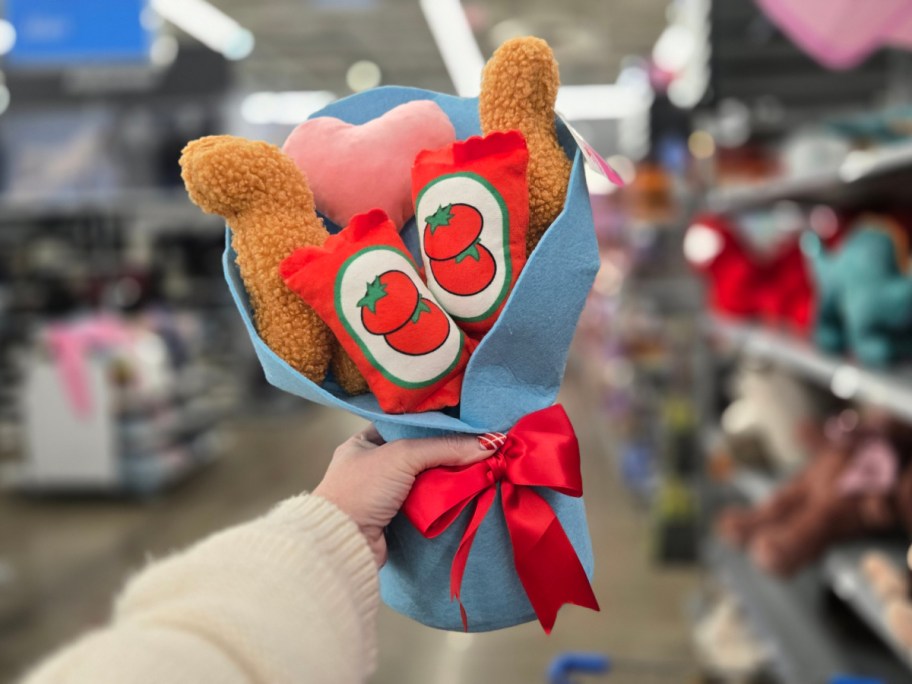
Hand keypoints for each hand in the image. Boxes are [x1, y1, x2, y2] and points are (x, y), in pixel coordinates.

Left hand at [314, 426, 497, 566]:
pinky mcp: (394, 518)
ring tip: (477, 465)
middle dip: (444, 451)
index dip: (433, 422)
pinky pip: (424, 502)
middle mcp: (371, 466)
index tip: (462, 421)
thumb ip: (444, 447)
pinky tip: (463, 490)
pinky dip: (441, 499)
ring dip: (446, 476)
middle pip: (418, 452)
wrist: (344, 543)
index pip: (404, 424)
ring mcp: (382, 493)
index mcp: (363, 443)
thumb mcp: (402, 456)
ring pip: (424, 478)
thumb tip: (488, 444)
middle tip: (475, 444)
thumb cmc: (360, 490)